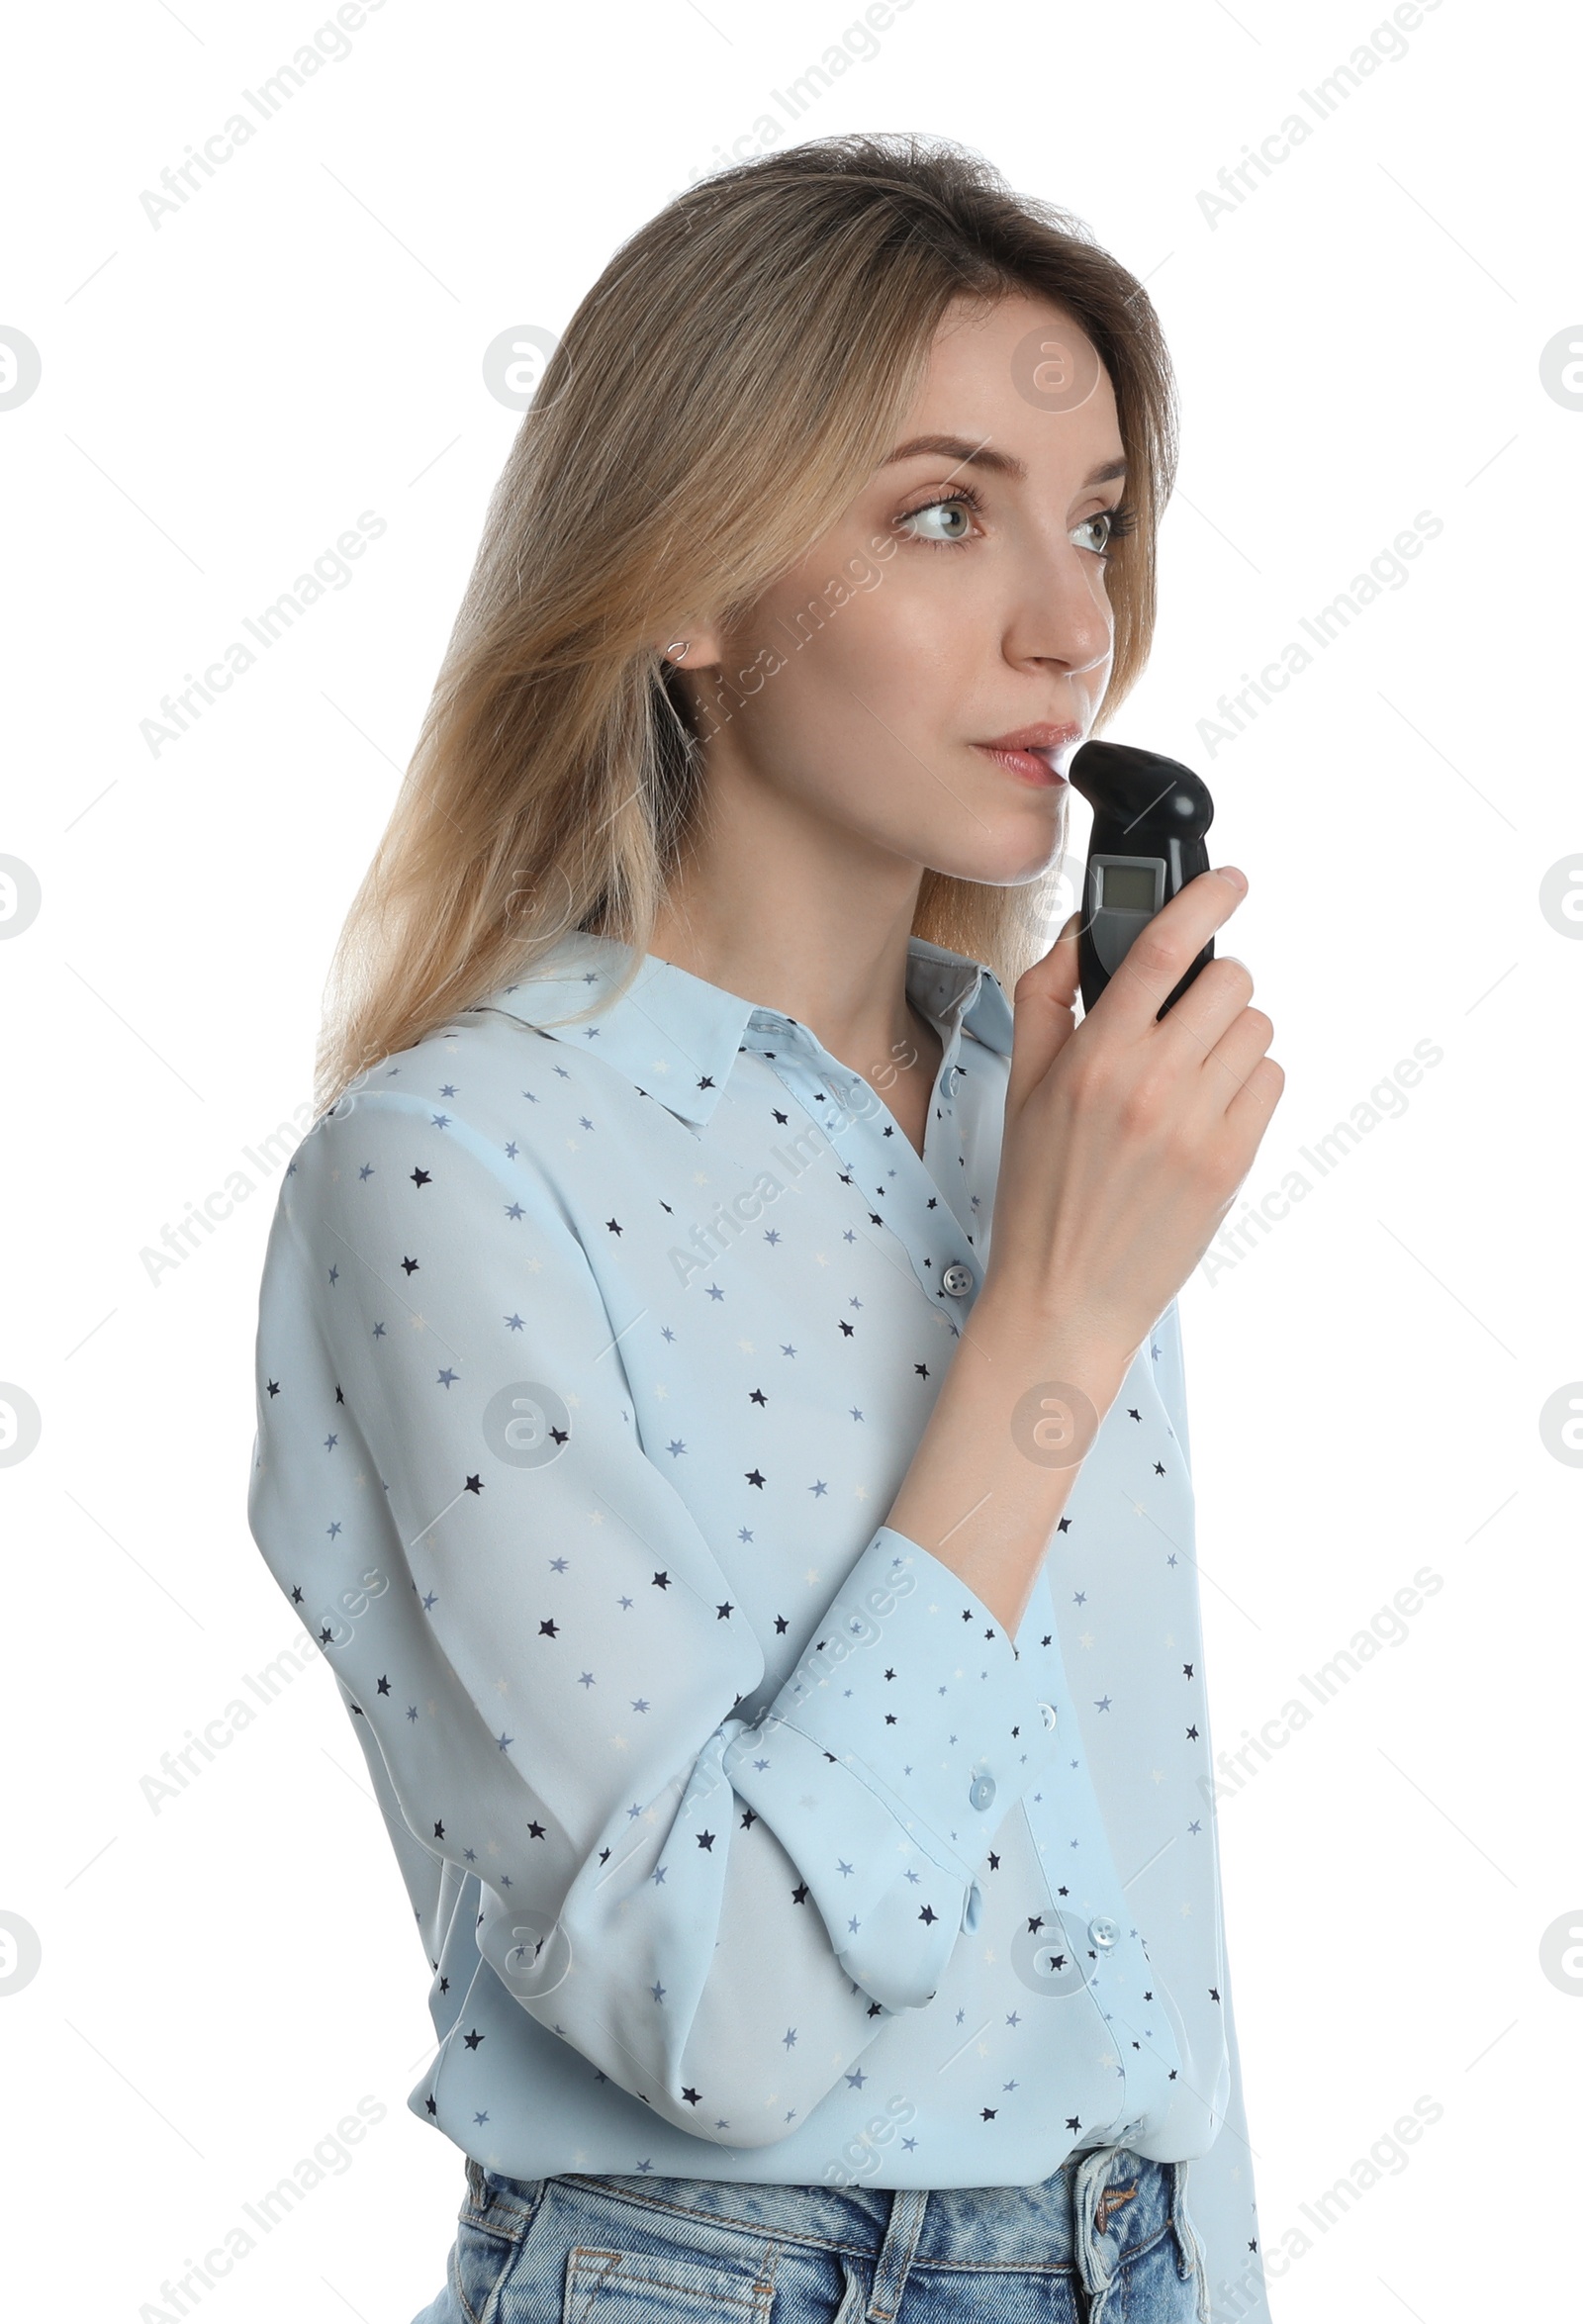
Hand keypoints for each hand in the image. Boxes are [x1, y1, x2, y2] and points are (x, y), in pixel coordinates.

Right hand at [978, 867, 1283, 1361]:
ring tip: (1195, 1075)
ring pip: (1257, 1030)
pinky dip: (1248, 1084)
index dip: (1205, 898)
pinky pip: (1271, 1081)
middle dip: (1215, 986)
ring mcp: (1197, 1124)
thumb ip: (1045, 1001)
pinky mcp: (1232, 1161)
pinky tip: (1209, 1112)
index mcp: (1093, 1058)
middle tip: (1189, 1016)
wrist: (1065, 1295)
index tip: (1230, 879)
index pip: (1162, 949)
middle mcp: (1150, 1084)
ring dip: (1233, 1036)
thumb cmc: (1040, 1196)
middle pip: (1230, 982)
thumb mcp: (1020, 1091)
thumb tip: (1076, 934)